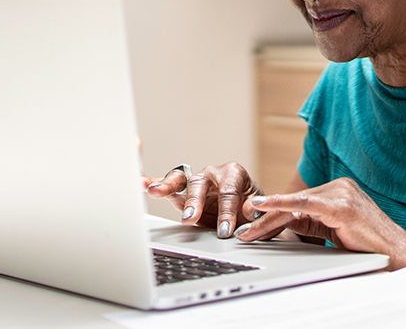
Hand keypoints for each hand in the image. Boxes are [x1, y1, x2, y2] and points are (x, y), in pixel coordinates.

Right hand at [144, 162, 265, 238]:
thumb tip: (249, 211)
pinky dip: (156, 184)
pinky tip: (143, 184)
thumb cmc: (254, 208)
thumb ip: (256, 210)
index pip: (229, 192)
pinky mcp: (184, 193)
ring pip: (181, 180)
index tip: (226, 231)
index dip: (227, 212)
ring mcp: (197, 182)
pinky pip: (169, 188)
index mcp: (234, 173)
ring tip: (155, 191)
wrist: (249, 211)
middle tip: (190, 219)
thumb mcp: (262, 209)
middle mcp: (213, 174)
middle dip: (195, 202)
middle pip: (200, 184)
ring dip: (168, 186)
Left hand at [235, 177, 405, 268]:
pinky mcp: (342, 204)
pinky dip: (280, 204)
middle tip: (242, 230)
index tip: (250, 223)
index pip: (298, 202)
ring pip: (294, 204)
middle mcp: (340, 187)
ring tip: (247, 230)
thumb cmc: (371, 248)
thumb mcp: (333, 232)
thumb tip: (284, 221)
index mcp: (339, 192)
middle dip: (264, 218)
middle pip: (292, 203)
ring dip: (267, 219)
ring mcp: (341, 193)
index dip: (272, 214)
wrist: (400, 256)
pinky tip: (263, 207)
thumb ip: (311, 223)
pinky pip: (304, 203)